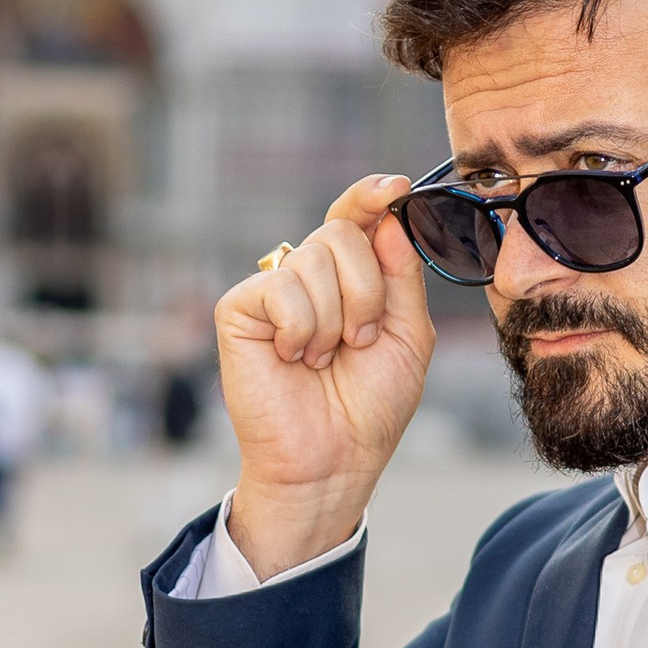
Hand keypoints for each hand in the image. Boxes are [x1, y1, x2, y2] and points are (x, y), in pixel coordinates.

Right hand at [214, 174, 435, 576]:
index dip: (371, 197)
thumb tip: (388, 219)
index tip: (396, 187)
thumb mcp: (408, 335)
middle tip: (357, 343)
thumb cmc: (369, 406)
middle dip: (365, 291)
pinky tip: (293, 359)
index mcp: (349, 277)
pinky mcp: (239, 308)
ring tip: (322, 359)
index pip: (356, 219)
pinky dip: (301, 329)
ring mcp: (271, 289)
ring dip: (334, 320)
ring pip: (314, 259)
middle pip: (341, 234)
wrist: (332, 460)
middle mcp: (308, 276)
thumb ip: (401, 275)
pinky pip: (283, 288)